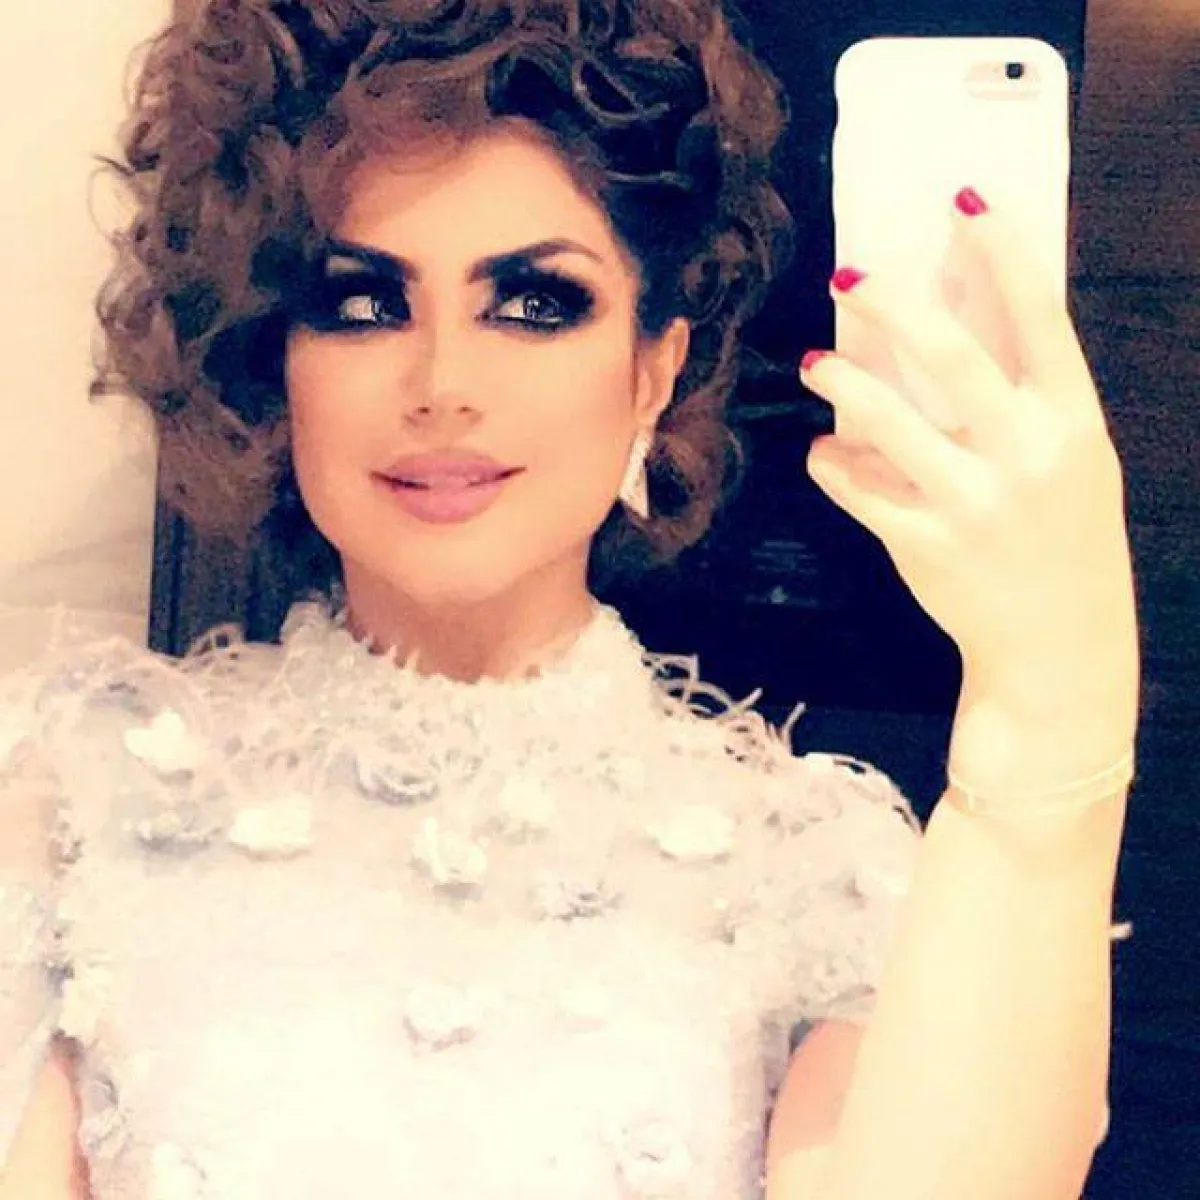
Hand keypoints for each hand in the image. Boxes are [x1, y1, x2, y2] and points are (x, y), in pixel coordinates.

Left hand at [799, 189, 1138, 743]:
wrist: (1060, 644)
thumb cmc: (1063, 536)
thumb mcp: (1070, 459)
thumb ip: (1023, 398)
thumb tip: (954, 318)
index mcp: (1072, 421)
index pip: (1039, 316)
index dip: (1000, 250)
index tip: (961, 198)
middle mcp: (1027, 456)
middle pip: (953, 357)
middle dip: (896, 307)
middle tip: (850, 273)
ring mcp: (975, 504)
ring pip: (890, 424)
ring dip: (844, 383)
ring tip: (815, 361)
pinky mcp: (927, 547)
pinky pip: (862, 493)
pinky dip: (834, 466)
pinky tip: (823, 451)